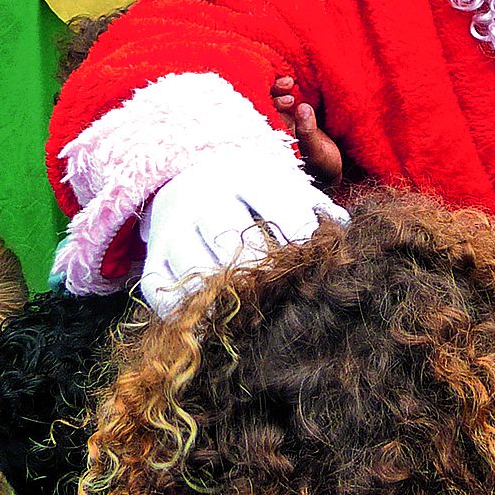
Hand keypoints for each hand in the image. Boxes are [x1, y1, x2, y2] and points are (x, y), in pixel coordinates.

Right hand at [139, 153, 347, 313]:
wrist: (189, 175)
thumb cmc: (252, 190)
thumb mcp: (283, 184)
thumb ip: (316, 205)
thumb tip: (342, 229)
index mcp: (243, 175)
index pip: (273, 203)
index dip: (297, 231)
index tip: (310, 252)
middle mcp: (202, 198)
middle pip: (229, 240)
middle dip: (260, 269)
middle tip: (280, 288)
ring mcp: (173, 228)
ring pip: (195, 268)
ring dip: (225, 294)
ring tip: (252, 309)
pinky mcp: (153, 255)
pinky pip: (159, 290)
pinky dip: (184, 311)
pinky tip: (213, 319)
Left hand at [271, 75, 343, 187]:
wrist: (330, 172)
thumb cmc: (323, 168)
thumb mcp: (318, 153)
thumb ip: (308, 133)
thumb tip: (302, 107)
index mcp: (275, 140)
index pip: (265, 118)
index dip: (273, 103)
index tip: (289, 99)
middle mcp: (276, 129)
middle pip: (266, 106)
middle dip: (274, 93)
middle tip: (288, 84)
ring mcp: (284, 122)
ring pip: (273, 101)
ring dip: (278, 89)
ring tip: (289, 81)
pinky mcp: (294, 117)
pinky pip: (284, 99)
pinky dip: (285, 89)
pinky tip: (289, 82)